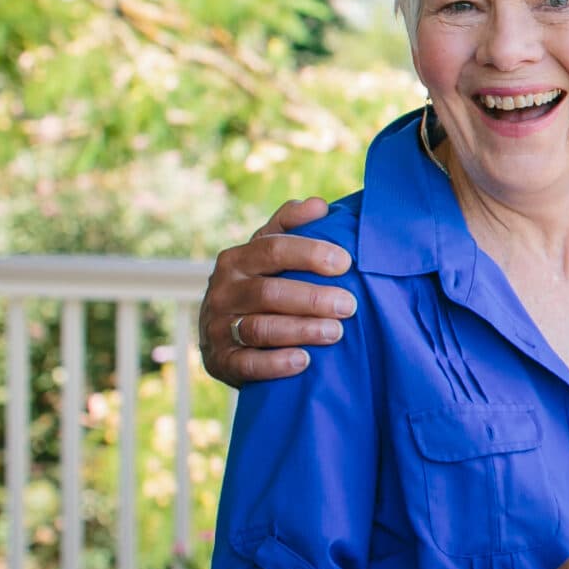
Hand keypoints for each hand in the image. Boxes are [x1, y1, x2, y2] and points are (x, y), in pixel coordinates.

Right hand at [200, 199, 353, 386]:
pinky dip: (276, 363)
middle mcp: (223, 291)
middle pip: (269, 292)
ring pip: (261, 328)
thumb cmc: (261, 285)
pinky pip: (246, 364)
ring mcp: (218, 327)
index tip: (345, 263)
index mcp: (237, 259)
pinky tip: (304, 361)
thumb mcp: (270, 253)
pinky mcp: (220, 361)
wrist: (224, 336)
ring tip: (336, 332)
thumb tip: (318, 204)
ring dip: (302, 330)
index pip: (273, 248)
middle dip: (313, 298)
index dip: (310, 253)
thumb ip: (291, 226)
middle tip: (349, 305)